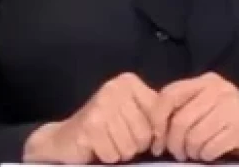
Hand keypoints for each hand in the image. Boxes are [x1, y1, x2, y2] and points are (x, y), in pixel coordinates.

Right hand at [23, 72, 158, 163]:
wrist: (66, 138)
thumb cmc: (105, 127)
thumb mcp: (133, 113)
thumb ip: (154, 114)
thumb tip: (172, 130)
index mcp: (128, 82)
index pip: (159, 116)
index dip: (154, 134)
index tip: (143, 136)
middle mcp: (114, 88)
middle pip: (145, 134)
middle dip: (134, 145)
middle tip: (118, 138)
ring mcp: (100, 106)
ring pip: (130, 147)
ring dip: (120, 152)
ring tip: (107, 141)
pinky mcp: (90, 125)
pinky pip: (113, 154)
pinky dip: (107, 156)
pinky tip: (97, 146)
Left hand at [150, 72, 238, 165]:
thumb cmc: (237, 126)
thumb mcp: (210, 110)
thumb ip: (186, 109)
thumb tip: (151, 124)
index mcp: (207, 82)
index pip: (168, 95)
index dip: (157, 120)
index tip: (155, 140)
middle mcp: (219, 89)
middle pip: (179, 119)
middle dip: (174, 143)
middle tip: (178, 154)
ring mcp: (232, 106)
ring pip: (193, 136)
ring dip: (191, 152)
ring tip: (197, 154)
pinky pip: (210, 146)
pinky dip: (207, 156)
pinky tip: (212, 155)